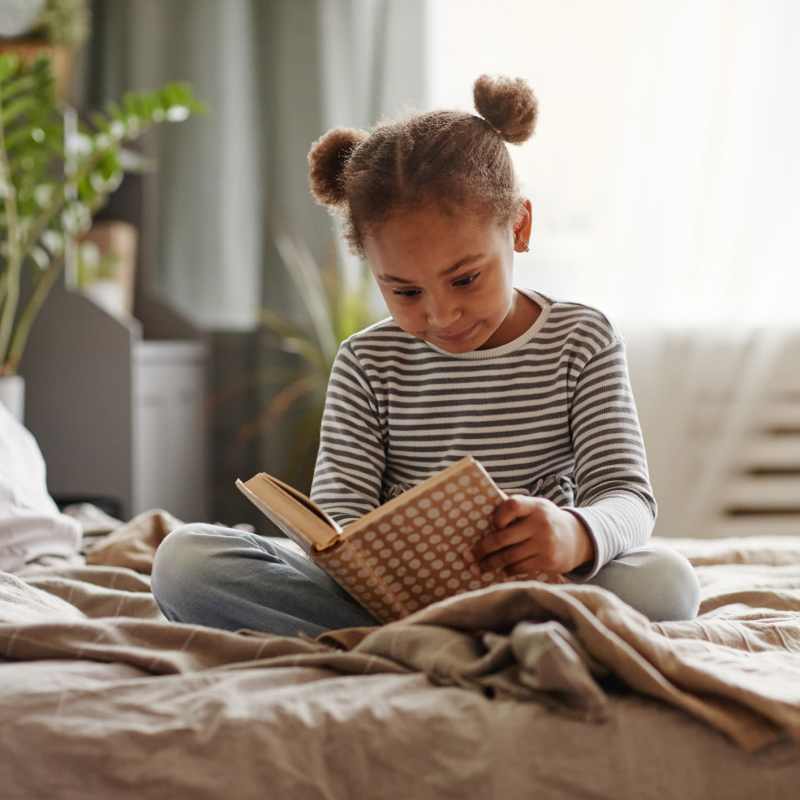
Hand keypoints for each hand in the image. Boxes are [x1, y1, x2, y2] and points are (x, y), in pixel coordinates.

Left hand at [469, 495, 594, 576]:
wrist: (578, 538)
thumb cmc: (546, 521)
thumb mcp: (536, 508)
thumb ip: (516, 509)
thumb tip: (482, 517)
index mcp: (535, 506)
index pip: (512, 506)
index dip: (498, 516)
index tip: (493, 525)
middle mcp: (541, 524)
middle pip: (503, 538)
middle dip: (483, 548)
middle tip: (471, 555)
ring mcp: (545, 544)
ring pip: (509, 557)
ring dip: (491, 563)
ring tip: (480, 567)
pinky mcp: (548, 561)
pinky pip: (520, 568)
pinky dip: (508, 570)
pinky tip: (502, 570)